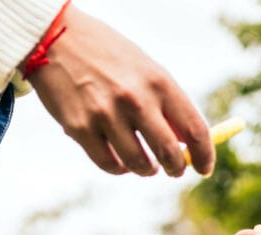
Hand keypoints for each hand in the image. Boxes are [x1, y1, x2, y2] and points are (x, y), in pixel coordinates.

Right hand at [26, 6, 214, 176]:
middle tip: (174, 169)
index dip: (205, 156)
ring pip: (139, 165)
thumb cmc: (110, 57)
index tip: (205, 169)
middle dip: (176, 168)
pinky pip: (109, 164)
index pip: (195, 131)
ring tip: (145, 164)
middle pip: (170, 154)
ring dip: (146, 169)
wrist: (55, 38)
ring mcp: (105, 114)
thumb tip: (188, 145)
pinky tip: (121, 162)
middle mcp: (135, 99)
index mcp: (159, 82)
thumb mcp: (147, 71)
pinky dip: (119, 168)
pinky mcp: (79, 127)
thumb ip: (168, 106)